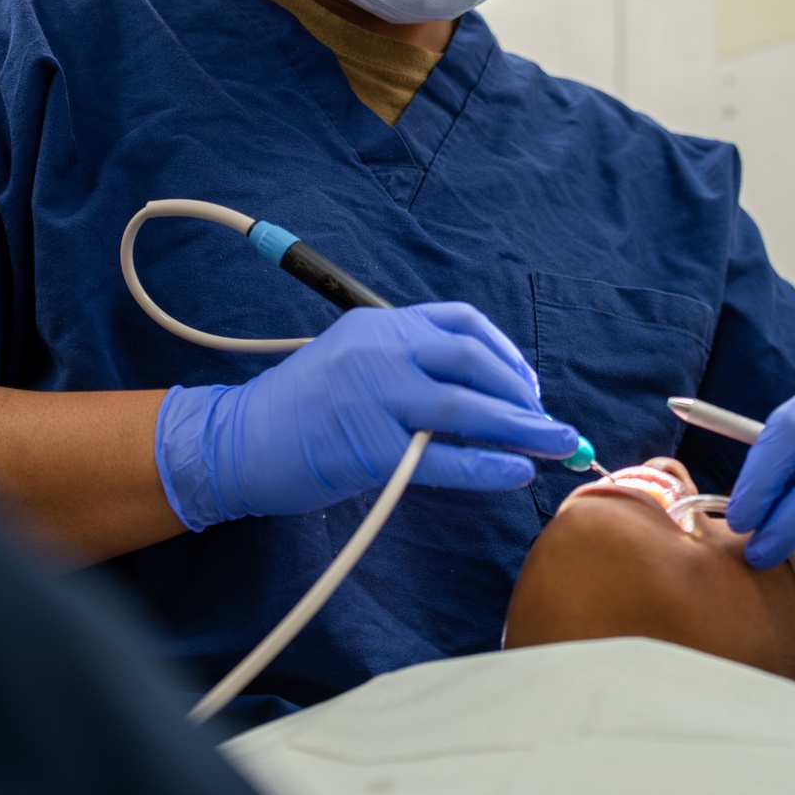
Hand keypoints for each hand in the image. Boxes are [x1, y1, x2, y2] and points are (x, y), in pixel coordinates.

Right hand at [155, 302, 578, 529]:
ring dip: (523, 427)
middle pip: (473, 360)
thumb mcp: (353, 359)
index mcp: (380, 323)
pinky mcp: (368, 449)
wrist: (236, 441)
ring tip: (558, 446)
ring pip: (467, 408)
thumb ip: (407, 362)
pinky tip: (517, 472)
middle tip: (550, 421)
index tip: (527, 383)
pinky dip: (487, 466)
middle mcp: (381, 350)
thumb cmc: (300, 407)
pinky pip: (444, 459)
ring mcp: (374, 397)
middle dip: (523, 392)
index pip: (461, 322)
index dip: (506, 353)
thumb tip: (482, 391)